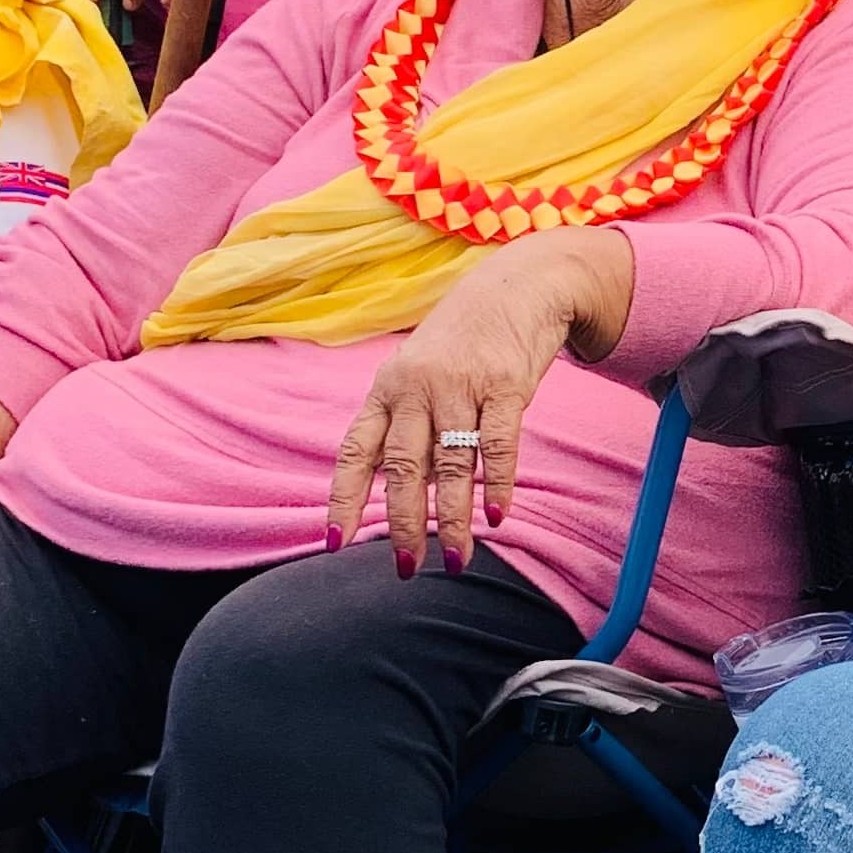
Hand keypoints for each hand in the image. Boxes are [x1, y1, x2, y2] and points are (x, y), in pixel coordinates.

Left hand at [325, 234, 627, 573]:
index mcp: (387, 389)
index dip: (344, 498)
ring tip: (459, 559)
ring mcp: (460, 386)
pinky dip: (497, 484)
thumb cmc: (462, 342)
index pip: (357, 451)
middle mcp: (416, 388)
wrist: (516, 287)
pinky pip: (498, 445)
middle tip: (407, 566)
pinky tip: (497, 517)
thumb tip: (399, 493)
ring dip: (455, 518)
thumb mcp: (417, 375)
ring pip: (451, 465)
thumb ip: (405, 427)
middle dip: (404, 522)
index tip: (336, 541)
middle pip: (403, 466)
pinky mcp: (505, 385)